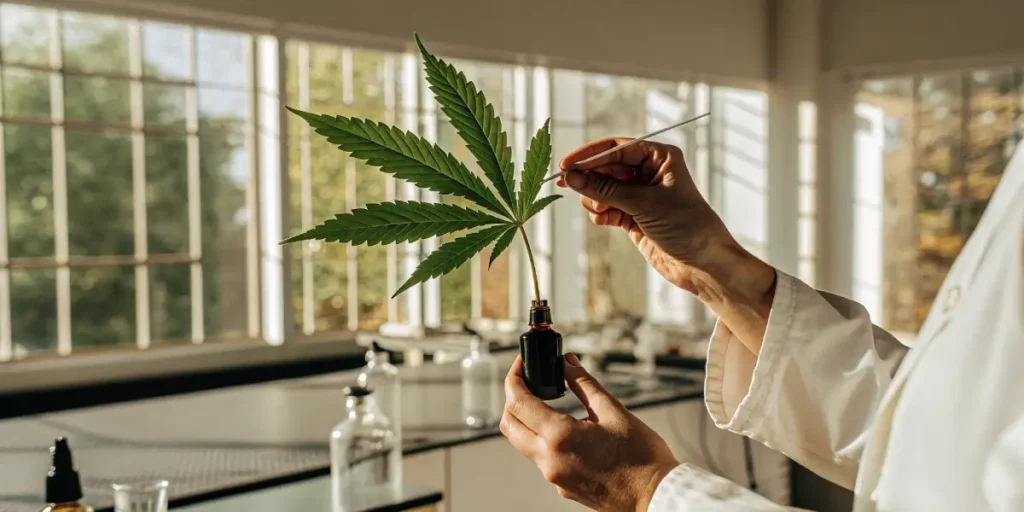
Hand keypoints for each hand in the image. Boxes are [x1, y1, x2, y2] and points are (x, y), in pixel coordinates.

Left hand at [500, 354, 678, 510]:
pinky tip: (565, 429)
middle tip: (527, 381)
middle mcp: (549, 460)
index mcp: (560, 437)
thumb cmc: (642, 458)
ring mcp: (554, 476)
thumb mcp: (613, 411)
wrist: (655, 495)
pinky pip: (541, 459)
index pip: (519, 402)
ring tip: (546, 401)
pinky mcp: (562, 486)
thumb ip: (583, 384)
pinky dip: (543, 439)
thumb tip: (566, 363)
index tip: (520, 365)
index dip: (514, 378)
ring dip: (526, 420)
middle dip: (513, 398)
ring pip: (522, 443)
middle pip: (510, 425)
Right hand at [558, 139, 776, 350]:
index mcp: (660, 157)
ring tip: (601, 211)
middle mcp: (649, 172)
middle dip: (590, 178)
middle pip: (606, 167)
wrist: (704, 264)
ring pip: (603, 189)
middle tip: (568, 186)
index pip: (617, 148)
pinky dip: (600, 214)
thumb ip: (605, 189)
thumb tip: (572, 176)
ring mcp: (640, 195)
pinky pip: (606, 208)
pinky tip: (604, 220)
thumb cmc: (687, 226)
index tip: (567, 165)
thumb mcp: (644, 204)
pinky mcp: (633, 216)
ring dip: (595, 199)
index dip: (590, 155)